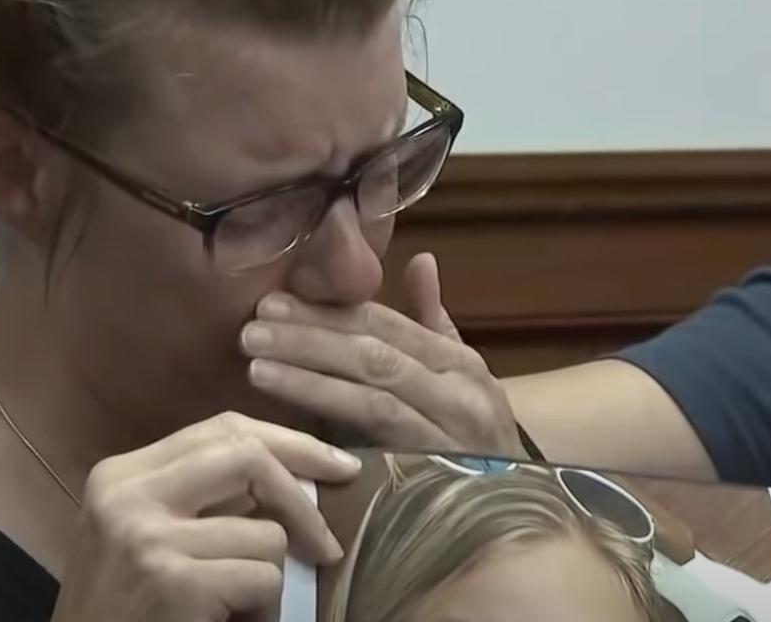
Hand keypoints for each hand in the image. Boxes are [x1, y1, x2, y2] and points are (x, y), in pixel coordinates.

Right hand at [51, 412, 360, 621]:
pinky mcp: (172, 581)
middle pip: (245, 454)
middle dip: (302, 493)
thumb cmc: (124, 611)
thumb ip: (198, 500)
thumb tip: (292, 476)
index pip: (220, 428)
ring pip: (267, 532)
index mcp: (122, 475)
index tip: (333, 463)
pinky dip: (262, 611)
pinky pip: (263, 579)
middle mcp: (128, 493)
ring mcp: (147, 535)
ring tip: (235, 607)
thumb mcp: (144, 538)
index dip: (287, 442)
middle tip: (327, 539)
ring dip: (268, 580)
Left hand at [241, 253, 524, 457]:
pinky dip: (332, 425)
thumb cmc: (474, 439)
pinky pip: (377, 443)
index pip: (383, 325)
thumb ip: (430, 321)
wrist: (518, 510)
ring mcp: (449, 434)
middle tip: (252, 328)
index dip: (326, 312)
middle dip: (309, 338)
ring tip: (256, 365)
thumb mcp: (458, 376)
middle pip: (373, 354)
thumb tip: (420, 259)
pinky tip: (288, 420)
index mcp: (457, 361)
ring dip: (309, 378)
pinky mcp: (433, 473)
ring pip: (371, 396)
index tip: (274, 302)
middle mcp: (458, 391)